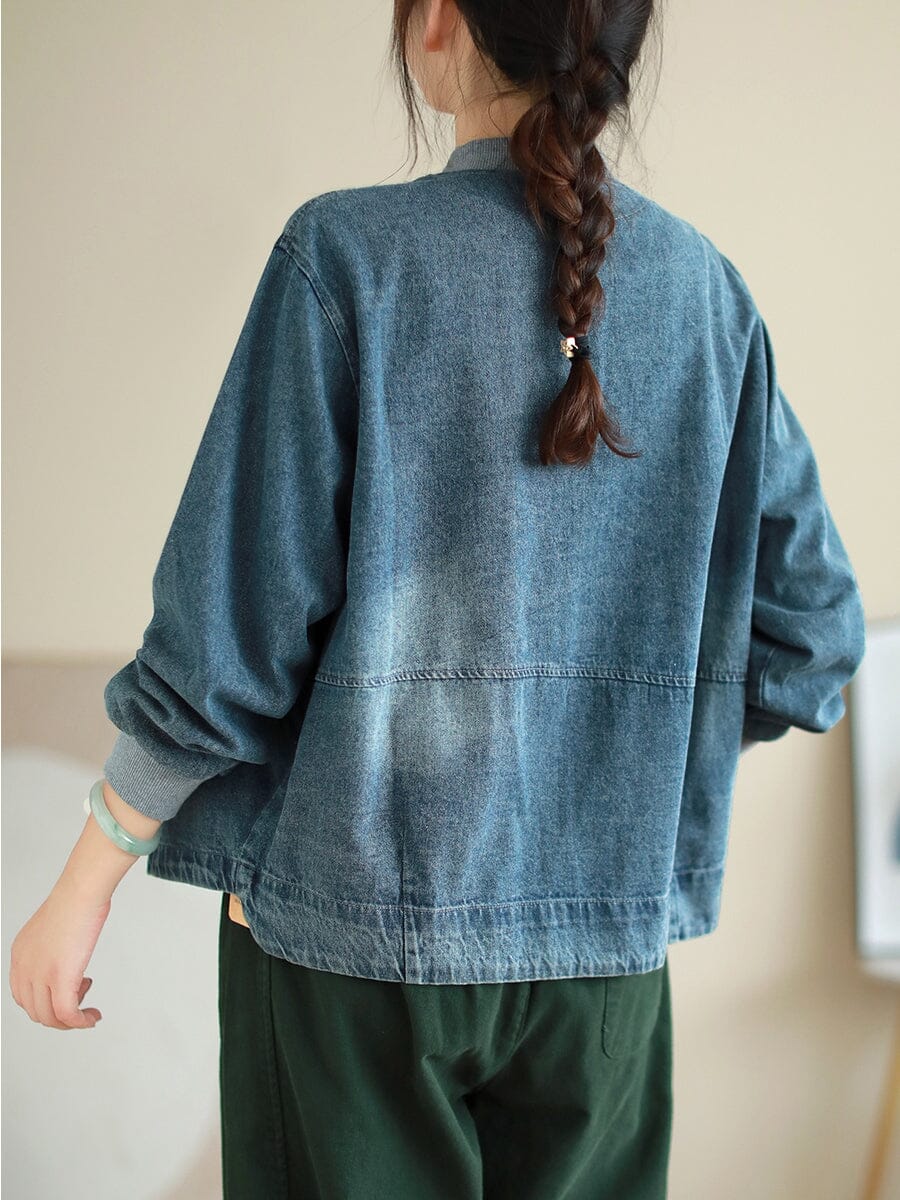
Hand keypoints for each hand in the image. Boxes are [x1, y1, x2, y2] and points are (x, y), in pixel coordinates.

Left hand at [9, 883, 109, 1029]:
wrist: (81, 891)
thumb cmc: (76, 900)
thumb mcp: (53, 928)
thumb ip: (52, 947)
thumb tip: (68, 957)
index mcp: (19, 955)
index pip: (23, 995)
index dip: (45, 1002)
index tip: (68, 993)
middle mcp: (24, 968)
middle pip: (35, 1010)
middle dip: (59, 1014)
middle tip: (81, 1001)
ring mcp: (40, 975)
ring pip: (49, 1018)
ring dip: (70, 1022)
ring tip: (87, 1013)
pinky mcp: (61, 979)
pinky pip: (67, 1014)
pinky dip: (80, 1022)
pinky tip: (91, 1018)